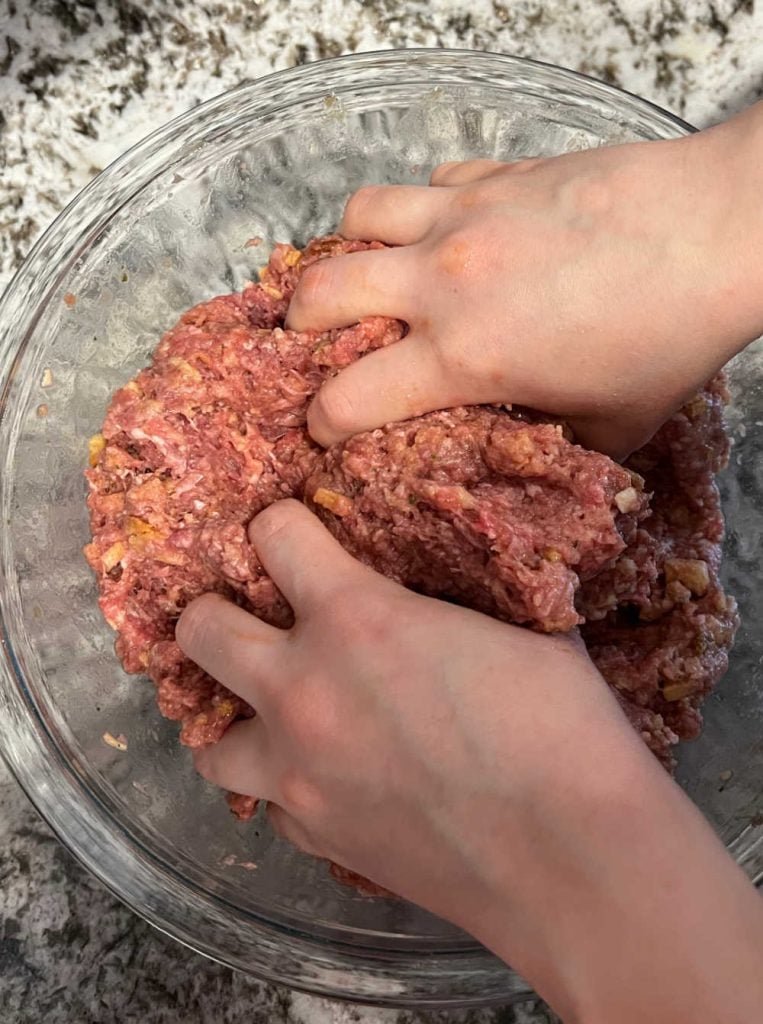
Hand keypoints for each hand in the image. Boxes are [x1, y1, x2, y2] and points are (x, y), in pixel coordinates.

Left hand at [175, 500, 762, 1023]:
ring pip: (209, 744)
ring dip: (238, 719)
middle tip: (257, 618)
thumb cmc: (563, 728)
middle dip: (218, 612)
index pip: (272, 534)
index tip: (299, 533)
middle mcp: (303, 690)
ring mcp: (298, 774)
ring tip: (282, 714)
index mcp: (355, 618)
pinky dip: (289, 789)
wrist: (573, 860)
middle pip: (201, 631)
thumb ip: (470, 595)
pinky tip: (332, 782)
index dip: (284, 524)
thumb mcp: (523, 628)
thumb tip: (472, 573)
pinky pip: (271, 807)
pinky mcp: (315, 839)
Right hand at [288, 104, 762, 457]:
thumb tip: (535, 448)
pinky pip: (428, 183)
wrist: (716, 235)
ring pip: (357, 217)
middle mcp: (442, 282)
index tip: (325, 428)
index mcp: (462, 357)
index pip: (346, 399)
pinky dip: (419, 208)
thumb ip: (551, 444)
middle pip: (320, 293)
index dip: (321, 423)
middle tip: (312, 340)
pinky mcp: (495, 176)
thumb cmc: (667, 336)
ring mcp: (463, 218)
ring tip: (364, 269)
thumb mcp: (610, 426)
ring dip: (347, 247)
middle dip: (299, 326)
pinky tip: (444, 229)